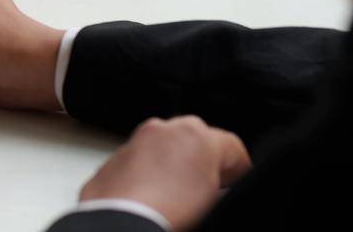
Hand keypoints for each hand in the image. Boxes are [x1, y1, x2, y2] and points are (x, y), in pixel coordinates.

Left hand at [79, 116, 251, 231]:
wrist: (121, 226)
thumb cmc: (170, 215)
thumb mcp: (214, 204)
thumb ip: (221, 188)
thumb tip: (217, 193)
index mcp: (197, 135)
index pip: (232, 148)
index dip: (239, 171)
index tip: (237, 183)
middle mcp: (164, 130)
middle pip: (195, 142)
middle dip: (203, 164)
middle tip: (209, 192)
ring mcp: (135, 143)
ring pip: (163, 150)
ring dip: (172, 168)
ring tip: (178, 200)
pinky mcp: (113, 161)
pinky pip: (138, 163)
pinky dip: (146, 176)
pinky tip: (151, 201)